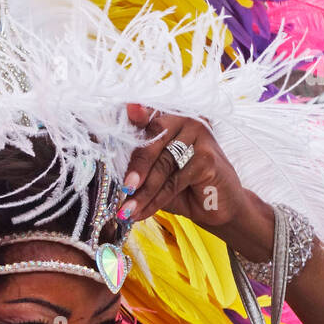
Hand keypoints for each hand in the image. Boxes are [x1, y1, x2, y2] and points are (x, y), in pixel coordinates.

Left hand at [119, 104, 250, 231]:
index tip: (125, 110)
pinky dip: (156, 200)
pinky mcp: (208, 157)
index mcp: (171, 116)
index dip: (133, 116)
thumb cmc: (182, 187)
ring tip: (126, 210)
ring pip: (162, 165)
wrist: (217, 208)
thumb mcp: (155, 173)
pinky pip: (174, 180)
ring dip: (142, 192)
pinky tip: (143, 212)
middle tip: (122, 190)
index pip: (146, 117)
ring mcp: (200, 135)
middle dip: (135, 168)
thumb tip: (106, 167)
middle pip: (153, 139)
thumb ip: (136, 162)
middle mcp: (186, 119)